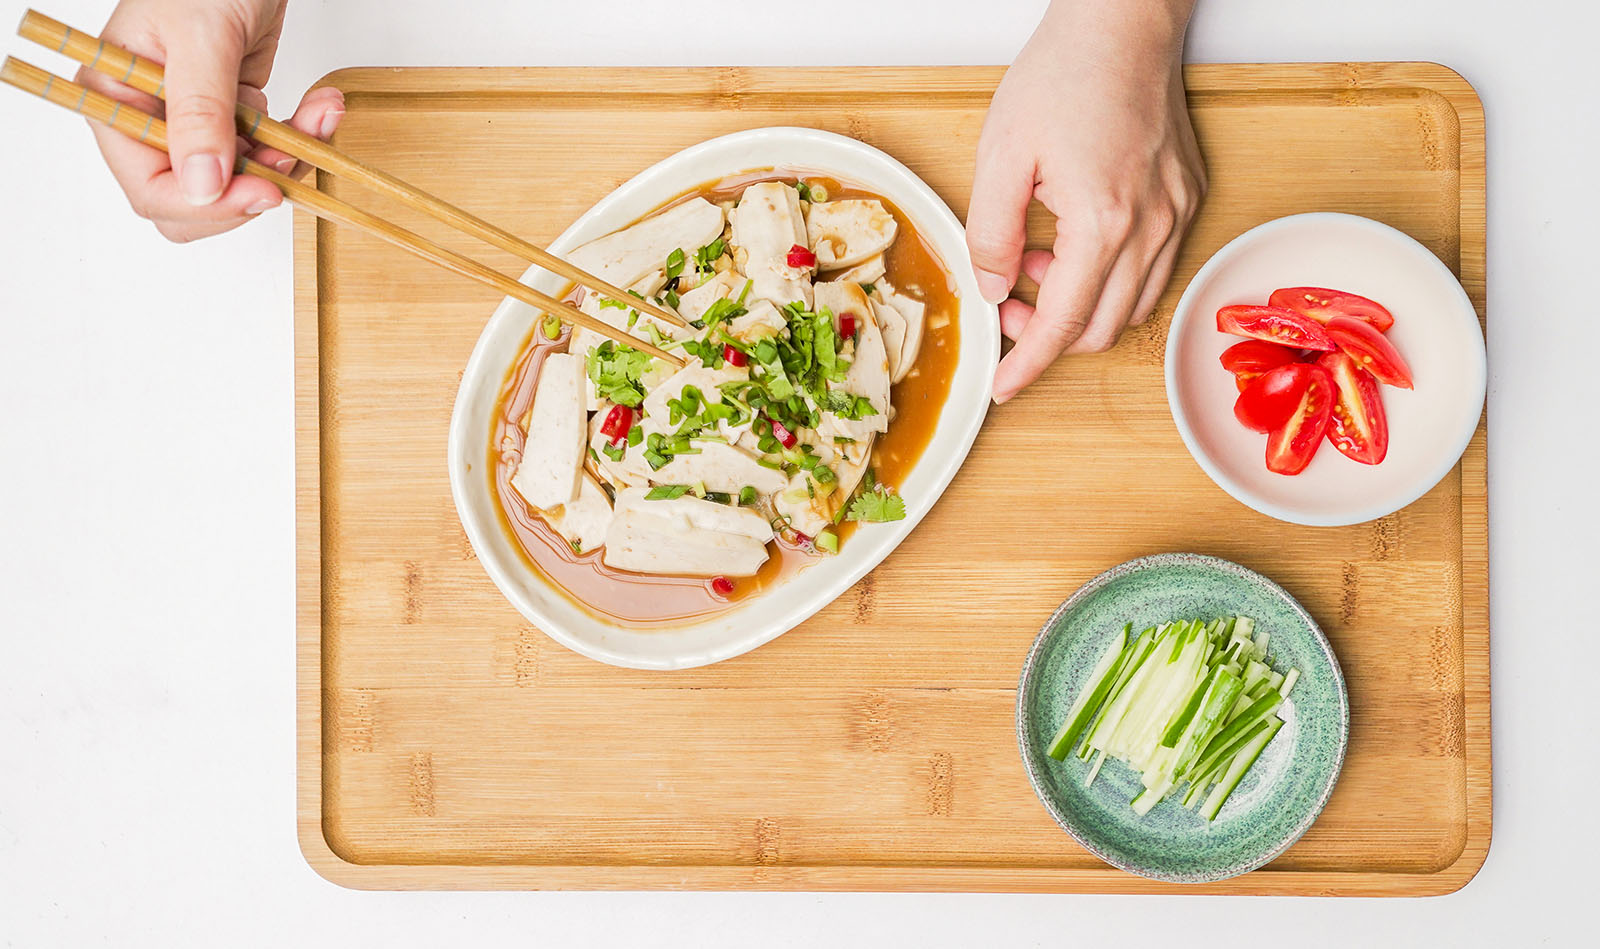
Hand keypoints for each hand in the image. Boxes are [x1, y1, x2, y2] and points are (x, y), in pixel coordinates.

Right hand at [77, 0, 343, 241]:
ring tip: (319, 115)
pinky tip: (321, 107)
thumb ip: (199, 111)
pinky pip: (269, 152)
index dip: (207, 204)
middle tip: (290, 160)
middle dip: (251, 190)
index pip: (151, 189)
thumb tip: (201, 185)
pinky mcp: (235, 114)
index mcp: (117, 101)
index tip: (261, 191)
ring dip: (290, 158)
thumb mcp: (202, 38)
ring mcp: (196, 121)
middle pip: (195, 202)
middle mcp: (151, 119)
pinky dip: (302, 136)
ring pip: (242, 183)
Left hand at [968, 0, 1205, 402]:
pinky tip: (1073, 242)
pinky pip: (1152, 269)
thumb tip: (994, 290)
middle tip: (1009, 305)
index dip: (1028, 364)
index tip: (1003, 387)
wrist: (1123, 23)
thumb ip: (991, 232)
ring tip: (1037, 260)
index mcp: (1103, 223)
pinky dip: (1110, 278)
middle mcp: (1152, 228)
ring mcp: (1177, 214)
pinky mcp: (1186, 198)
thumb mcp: (1001, 154)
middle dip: (1050, 335)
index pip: (1064, 324)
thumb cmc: (1064, 74)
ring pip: (1131, 305)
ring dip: (1080, 306)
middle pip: (1102, 329)